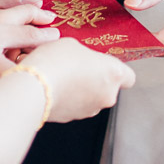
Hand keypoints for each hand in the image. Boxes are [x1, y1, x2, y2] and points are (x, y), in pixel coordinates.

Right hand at [20, 38, 134, 121]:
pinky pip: (76, 106)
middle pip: (108, 87)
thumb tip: (82, 60)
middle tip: (79, 66)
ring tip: (63, 76)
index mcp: (114, 73)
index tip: (107, 65)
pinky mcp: (74, 118)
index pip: (129, 77)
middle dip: (96, 79)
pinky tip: (55, 87)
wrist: (34, 87)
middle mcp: (107, 95)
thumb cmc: (55, 62)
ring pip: (92, 97)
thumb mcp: (73, 45)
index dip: (118, 71)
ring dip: (82, 89)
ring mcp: (91, 109)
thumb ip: (85, 55)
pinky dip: (69, 99)